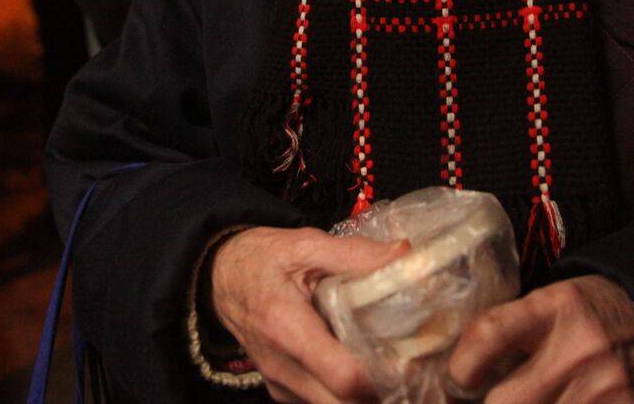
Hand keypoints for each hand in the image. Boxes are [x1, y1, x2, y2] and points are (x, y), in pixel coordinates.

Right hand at [209, 226, 405, 402]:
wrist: (220, 278)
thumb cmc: (263, 259)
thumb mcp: (305, 245)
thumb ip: (356, 253)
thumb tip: (405, 255)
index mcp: (286, 327)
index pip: (343, 376)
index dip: (384, 374)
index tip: (414, 358)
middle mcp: (281, 367)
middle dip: (383, 393)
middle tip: (414, 368)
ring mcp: (280, 385)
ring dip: (367, 397)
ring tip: (394, 367)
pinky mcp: (282, 392)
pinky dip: (348, 396)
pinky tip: (367, 369)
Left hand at [447, 275, 633, 402]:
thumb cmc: (590, 314)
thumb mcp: (551, 302)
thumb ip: (511, 329)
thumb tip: (455, 371)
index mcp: (557, 306)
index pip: (490, 334)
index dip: (461, 366)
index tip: (456, 382)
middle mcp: (581, 346)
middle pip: (505, 401)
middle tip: (480, 401)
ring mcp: (606, 387)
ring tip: (526, 399)